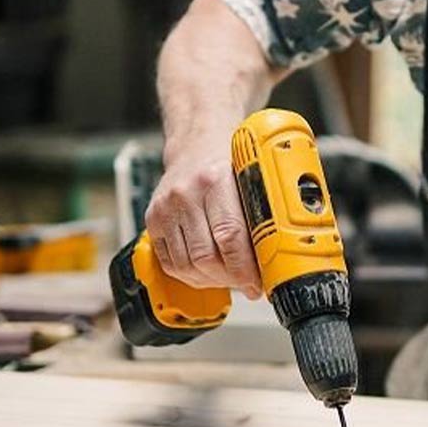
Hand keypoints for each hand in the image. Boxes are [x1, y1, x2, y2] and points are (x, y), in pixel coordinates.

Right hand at [144, 137, 262, 298]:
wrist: (196, 143)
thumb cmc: (227, 161)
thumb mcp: (251, 180)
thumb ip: (261, 216)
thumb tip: (274, 260)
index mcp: (215, 180)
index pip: (230, 237)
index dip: (245, 269)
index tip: (258, 283)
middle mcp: (186, 193)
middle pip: (206, 257)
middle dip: (230, 279)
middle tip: (246, 283)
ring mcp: (165, 207)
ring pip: (187, 266)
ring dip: (211, 280)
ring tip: (228, 276)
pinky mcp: (152, 220)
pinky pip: (170, 264)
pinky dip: (190, 275)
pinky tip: (207, 271)